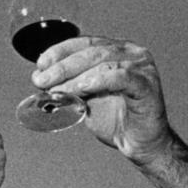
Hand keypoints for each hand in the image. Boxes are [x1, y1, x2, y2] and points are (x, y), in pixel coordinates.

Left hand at [32, 36, 176, 164]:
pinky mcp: (147, 85)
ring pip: (103, 64)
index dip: (60, 52)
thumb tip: (42, 79)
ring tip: (57, 90)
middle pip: (91, 52)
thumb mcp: (85, 99)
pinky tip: (81, 90)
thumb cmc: (116, 120)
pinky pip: (121, 78)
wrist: (139, 144)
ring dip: (75, 78)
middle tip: (41, 80)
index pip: (85, 44)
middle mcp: (131, 54)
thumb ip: (69, 86)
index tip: (40, 64)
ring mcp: (142, 68)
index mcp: (116, 51)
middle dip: (62, 67)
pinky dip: (98, 81)